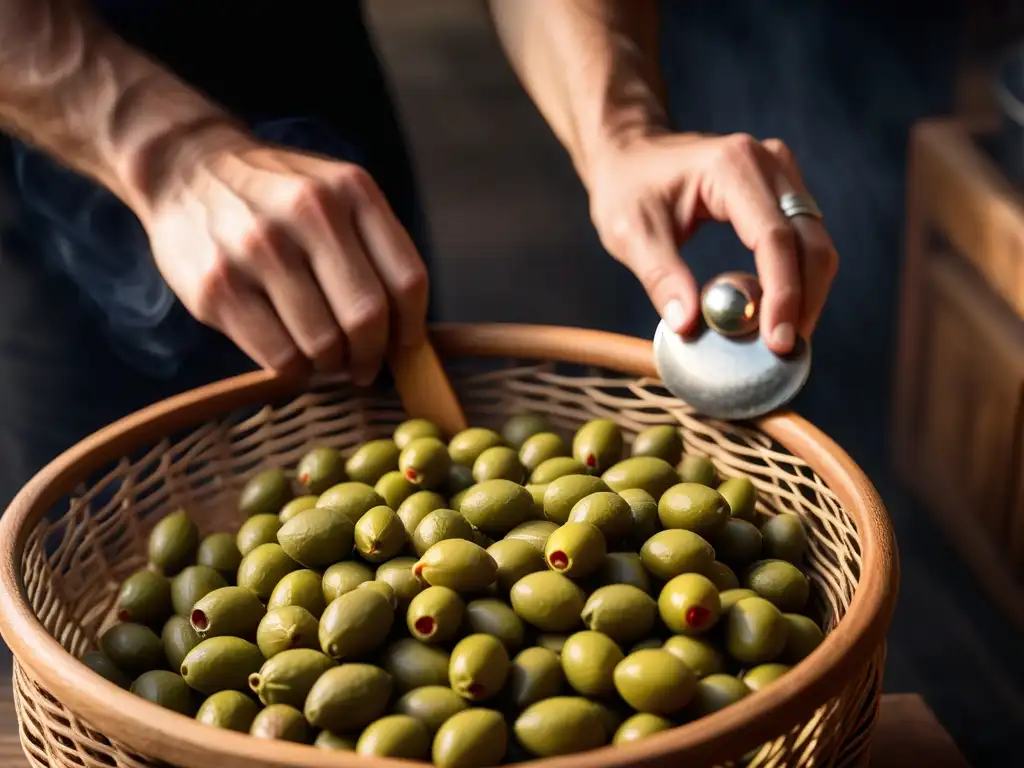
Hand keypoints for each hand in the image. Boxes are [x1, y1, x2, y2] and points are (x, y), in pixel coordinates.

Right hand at [136, 128, 428, 383]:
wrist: (184, 168)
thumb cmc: (277, 195)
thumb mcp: (336, 193)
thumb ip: (374, 247)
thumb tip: (406, 331)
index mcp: (351, 191)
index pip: (407, 280)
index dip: (412, 328)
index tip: (404, 347)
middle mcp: (308, 214)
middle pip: (367, 317)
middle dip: (371, 355)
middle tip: (363, 365)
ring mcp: (257, 250)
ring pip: (323, 345)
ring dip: (331, 365)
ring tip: (323, 357)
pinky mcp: (217, 288)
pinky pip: (279, 357)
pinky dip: (294, 369)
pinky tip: (290, 352)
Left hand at [586, 132, 838, 353]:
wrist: (632, 152)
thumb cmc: (626, 187)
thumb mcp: (629, 232)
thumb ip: (660, 276)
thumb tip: (688, 326)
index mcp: (732, 165)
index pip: (774, 237)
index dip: (783, 293)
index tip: (778, 341)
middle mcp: (769, 162)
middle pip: (810, 242)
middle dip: (803, 301)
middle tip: (784, 353)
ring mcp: (782, 173)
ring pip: (816, 244)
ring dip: (805, 295)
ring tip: (779, 340)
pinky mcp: (783, 189)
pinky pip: (804, 240)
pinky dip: (796, 279)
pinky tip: (774, 313)